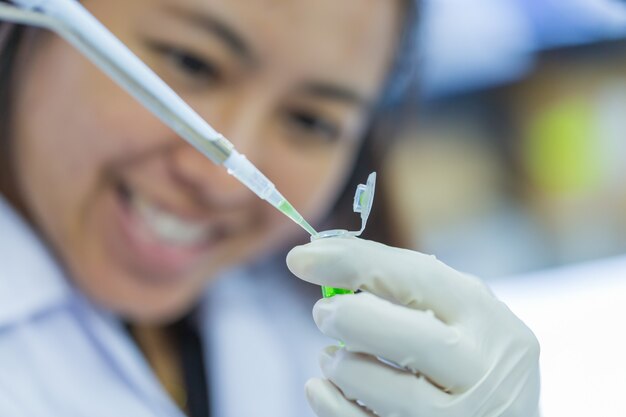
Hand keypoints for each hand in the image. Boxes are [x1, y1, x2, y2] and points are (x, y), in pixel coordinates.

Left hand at [287, 237, 539, 416]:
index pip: (416, 278)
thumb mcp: (461, 312)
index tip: (302, 258)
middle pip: (400, 337)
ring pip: (375, 388)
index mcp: (487, 320)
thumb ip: (406, 284)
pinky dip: (329, 403)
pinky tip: (325, 388)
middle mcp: (479, 371)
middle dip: (347, 317)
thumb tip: (321, 257)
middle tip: (322, 312)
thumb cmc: (469, 354)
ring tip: (332, 355)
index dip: (353, 263)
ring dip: (338, 365)